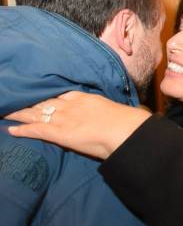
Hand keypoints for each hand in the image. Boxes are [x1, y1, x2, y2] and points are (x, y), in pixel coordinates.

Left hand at [5, 91, 150, 158]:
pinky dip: (22, 130)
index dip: (46, 94)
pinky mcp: (59, 133)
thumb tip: (107, 116)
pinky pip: (36, 130)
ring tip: (6, 112)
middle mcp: (71, 105)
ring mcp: (64, 118)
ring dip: (20, 113)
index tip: (36, 92)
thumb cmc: (127, 123)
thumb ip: (104, 111)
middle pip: (44, 101)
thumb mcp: (115, 110)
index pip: (60, 94)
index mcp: (85, 98)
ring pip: (36, 113)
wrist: (127, 130)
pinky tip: (11, 130)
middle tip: (12, 97)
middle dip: (28, 100)